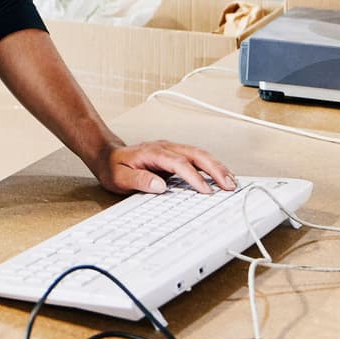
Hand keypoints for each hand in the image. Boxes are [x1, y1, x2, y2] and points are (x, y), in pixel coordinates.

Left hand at [88, 139, 236, 195]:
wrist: (108, 155)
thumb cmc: (114, 167)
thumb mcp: (120, 177)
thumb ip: (139, 180)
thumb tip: (159, 185)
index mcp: (153, 152)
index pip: (179, 163)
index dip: (194, 176)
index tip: (206, 190)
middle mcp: (166, 148)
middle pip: (196, 154)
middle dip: (215, 169)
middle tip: (229, 185)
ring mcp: (172, 150)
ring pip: (200, 154)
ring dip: (217, 167)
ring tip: (232, 182)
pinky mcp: (175, 155)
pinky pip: (197, 158)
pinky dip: (212, 166)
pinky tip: (221, 176)